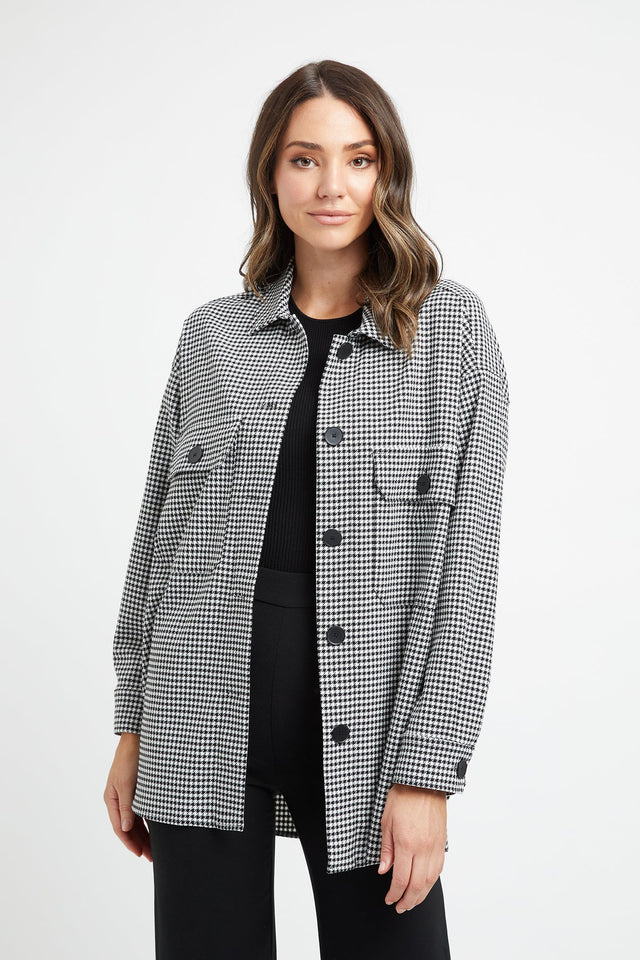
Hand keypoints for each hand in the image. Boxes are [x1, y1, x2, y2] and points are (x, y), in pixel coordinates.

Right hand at [104, 733, 151, 860]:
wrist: (137, 737)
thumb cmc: (130, 758)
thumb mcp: (127, 783)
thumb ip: (127, 806)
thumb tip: (127, 828)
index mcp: (112, 799)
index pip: (120, 827)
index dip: (130, 843)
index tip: (141, 854)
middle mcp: (119, 799)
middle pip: (128, 827)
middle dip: (139, 843)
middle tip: (152, 857)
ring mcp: (128, 795)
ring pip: (136, 821)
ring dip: (145, 835)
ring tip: (156, 849)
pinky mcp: (138, 790)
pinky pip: (142, 812)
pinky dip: (149, 822)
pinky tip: (157, 831)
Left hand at [378, 783, 445, 912]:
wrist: (424, 783)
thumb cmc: (403, 796)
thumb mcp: (386, 821)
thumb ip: (386, 849)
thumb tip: (385, 870)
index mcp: (407, 843)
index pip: (401, 879)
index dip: (394, 894)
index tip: (389, 899)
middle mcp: (423, 848)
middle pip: (417, 885)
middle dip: (408, 900)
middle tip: (400, 907)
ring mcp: (435, 847)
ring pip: (430, 880)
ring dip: (421, 895)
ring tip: (412, 902)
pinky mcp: (442, 843)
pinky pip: (438, 869)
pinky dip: (431, 882)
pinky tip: (425, 886)